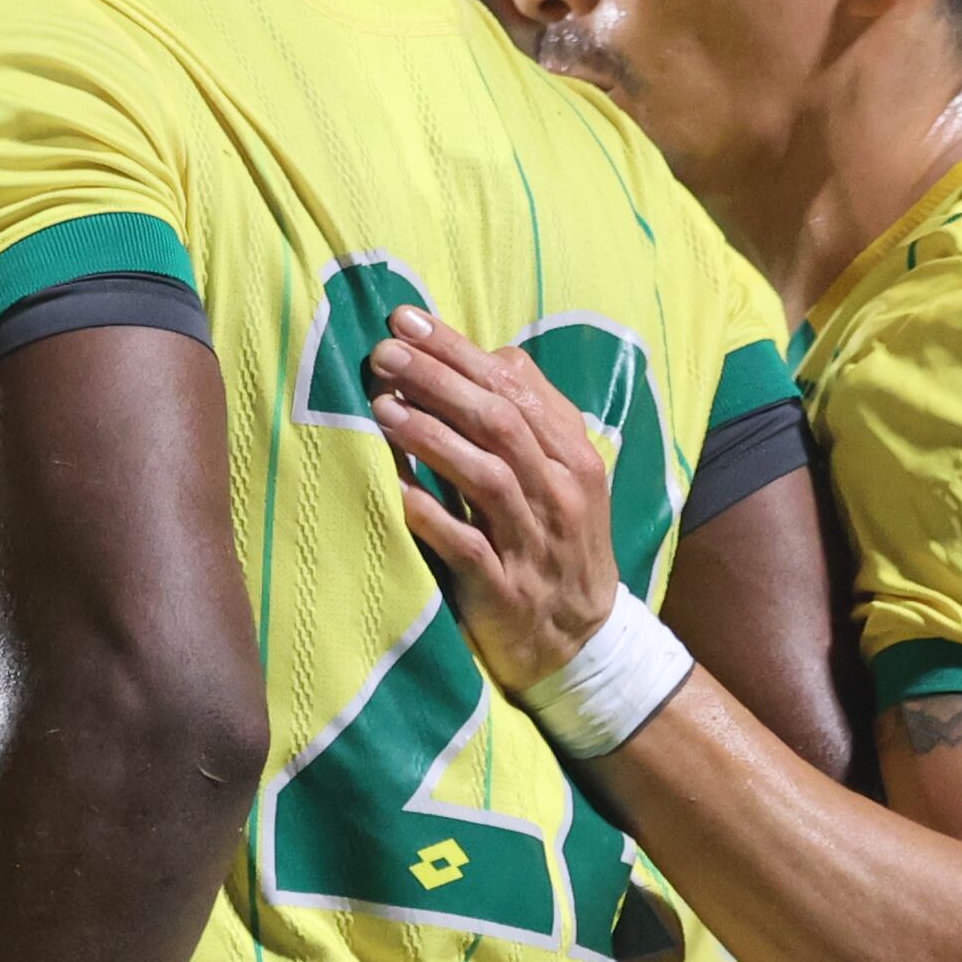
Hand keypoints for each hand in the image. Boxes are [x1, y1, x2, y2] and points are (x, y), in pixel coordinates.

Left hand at [364, 306, 620, 698]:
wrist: (580, 641)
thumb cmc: (557, 542)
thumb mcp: (562, 476)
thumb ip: (531, 416)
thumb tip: (493, 353)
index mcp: (572, 457)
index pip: (516, 388)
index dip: (459, 351)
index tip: (405, 321)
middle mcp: (559, 492)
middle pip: (499, 422)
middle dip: (438, 381)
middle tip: (383, 353)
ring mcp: (534, 542)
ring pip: (486, 476)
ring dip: (431, 437)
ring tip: (381, 407)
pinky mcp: (505, 589)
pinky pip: (466, 545)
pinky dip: (429, 515)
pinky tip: (392, 490)